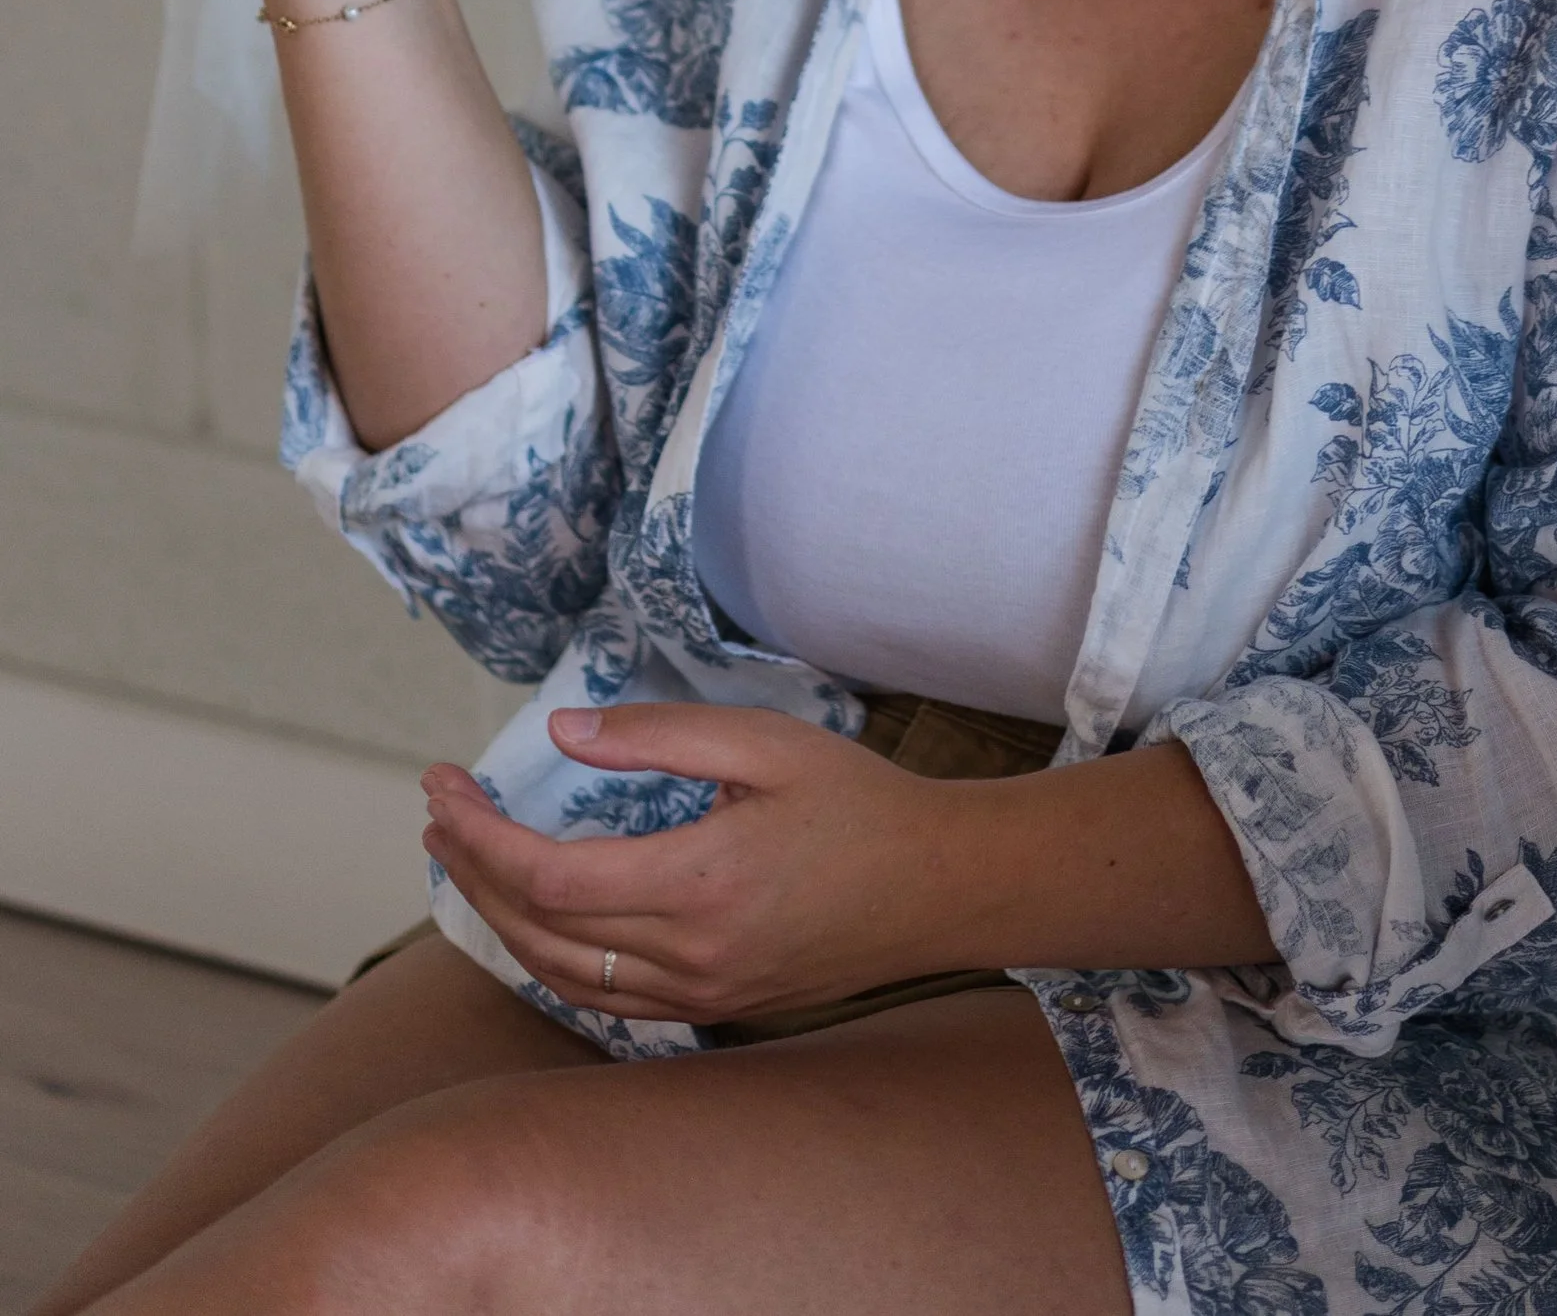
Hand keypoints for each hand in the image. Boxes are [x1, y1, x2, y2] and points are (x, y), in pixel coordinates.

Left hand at [420, 706, 965, 1026]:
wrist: (937, 888)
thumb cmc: (857, 803)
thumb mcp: (764, 742)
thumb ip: (658, 736)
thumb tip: (562, 733)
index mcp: (699, 884)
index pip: (550, 877)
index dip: (481, 835)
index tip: (445, 784)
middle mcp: (689, 957)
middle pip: (538, 931)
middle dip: (469, 871)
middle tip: (437, 811)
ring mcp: (698, 994)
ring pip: (560, 975)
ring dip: (496, 918)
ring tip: (462, 858)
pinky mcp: (711, 1007)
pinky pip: (602, 997)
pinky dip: (547, 957)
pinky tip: (530, 915)